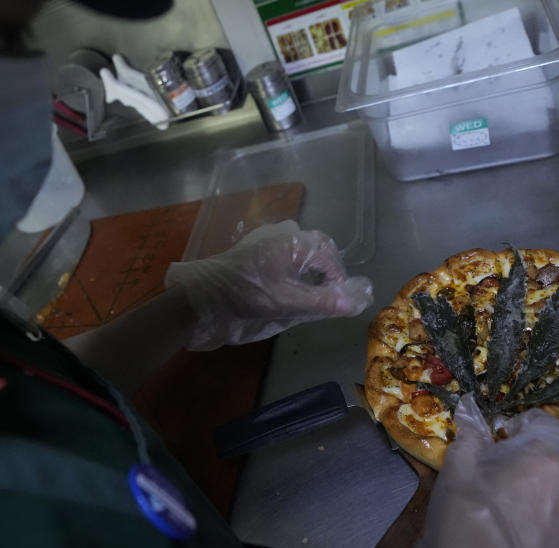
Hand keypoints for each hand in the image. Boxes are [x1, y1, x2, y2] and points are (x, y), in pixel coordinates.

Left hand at [165, 221, 372, 349]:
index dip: (338, 278)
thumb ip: (323, 302)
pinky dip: (292, 267)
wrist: (200, 299)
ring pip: (300, 248)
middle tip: (326, 295)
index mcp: (292, 241)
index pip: (328, 256)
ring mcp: (265, 239)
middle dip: (326, 270)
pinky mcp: (252, 249)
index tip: (339, 299)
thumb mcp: (287, 303)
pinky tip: (286, 287)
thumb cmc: (245, 297)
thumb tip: (357, 301)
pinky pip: (283, 252)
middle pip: (316, 247)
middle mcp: (282, 233)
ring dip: (309, 268)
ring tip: (308, 293)